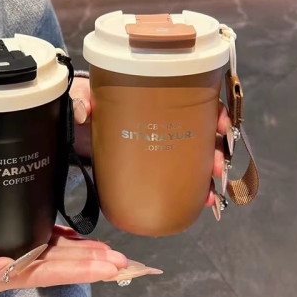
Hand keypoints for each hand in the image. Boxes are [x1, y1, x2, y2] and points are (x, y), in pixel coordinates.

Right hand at [0, 225, 161, 296]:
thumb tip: (4, 267)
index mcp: (14, 275)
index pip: (56, 273)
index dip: (84, 269)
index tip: (109, 266)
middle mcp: (23, 264)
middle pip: (66, 263)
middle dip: (95, 262)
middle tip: (123, 260)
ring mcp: (21, 251)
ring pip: (61, 251)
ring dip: (87, 251)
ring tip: (111, 250)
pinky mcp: (14, 236)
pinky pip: (45, 237)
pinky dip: (65, 236)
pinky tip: (79, 235)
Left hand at [70, 76, 231, 209]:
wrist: (75, 126)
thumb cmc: (86, 103)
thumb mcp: (83, 95)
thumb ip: (80, 99)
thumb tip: (84, 111)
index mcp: (157, 98)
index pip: (195, 100)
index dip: (213, 111)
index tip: (221, 125)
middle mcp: (164, 120)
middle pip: (201, 131)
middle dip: (216, 148)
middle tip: (217, 164)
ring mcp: (158, 144)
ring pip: (195, 156)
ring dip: (208, 172)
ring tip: (210, 191)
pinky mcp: (149, 166)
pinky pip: (178, 176)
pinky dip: (193, 188)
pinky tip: (203, 201)